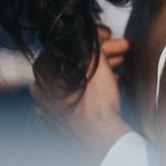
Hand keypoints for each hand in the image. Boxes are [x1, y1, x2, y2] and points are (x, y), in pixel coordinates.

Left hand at [31, 25, 131, 164]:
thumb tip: (88, 28)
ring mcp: (50, 104)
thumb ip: (89, 40)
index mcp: (44, 70)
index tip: (110, 34)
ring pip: (78, 78)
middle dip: (102, 53)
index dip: (94, 35)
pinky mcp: (62, 118)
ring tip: (123, 66)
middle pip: (75, 61)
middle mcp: (42, 87)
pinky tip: (113, 83)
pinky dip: (94, 87)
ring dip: (101, 69)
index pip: (69, 43)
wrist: (100, 136)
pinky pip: (78, 95)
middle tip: (123, 50)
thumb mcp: (96, 60)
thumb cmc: (95, 101)